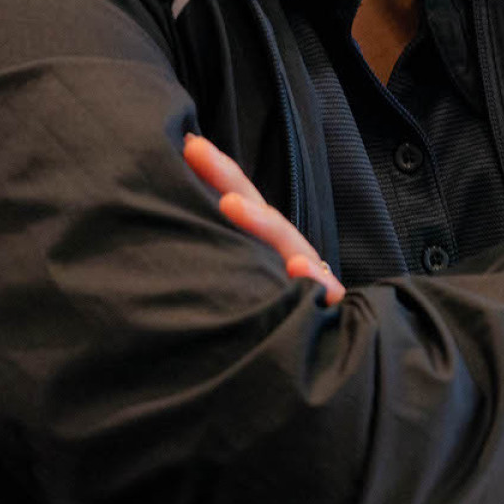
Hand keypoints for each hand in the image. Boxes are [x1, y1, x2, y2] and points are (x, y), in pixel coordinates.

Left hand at [183, 134, 344, 305]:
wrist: (318, 359)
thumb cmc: (272, 315)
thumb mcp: (244, 279)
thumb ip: (222, 248)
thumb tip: (177, 209)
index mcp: (265, 244)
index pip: (239, 199)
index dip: (216, 170)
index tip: (187, 144)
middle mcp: (287, 253)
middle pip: (258, 211)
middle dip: (227, 180)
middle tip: (198, 152)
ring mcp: (309, 278)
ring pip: (287, 243)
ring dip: (260, 223)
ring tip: (229, 205)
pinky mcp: (327, 306)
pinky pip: (323, 293)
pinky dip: (312, 281)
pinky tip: (297, 268)